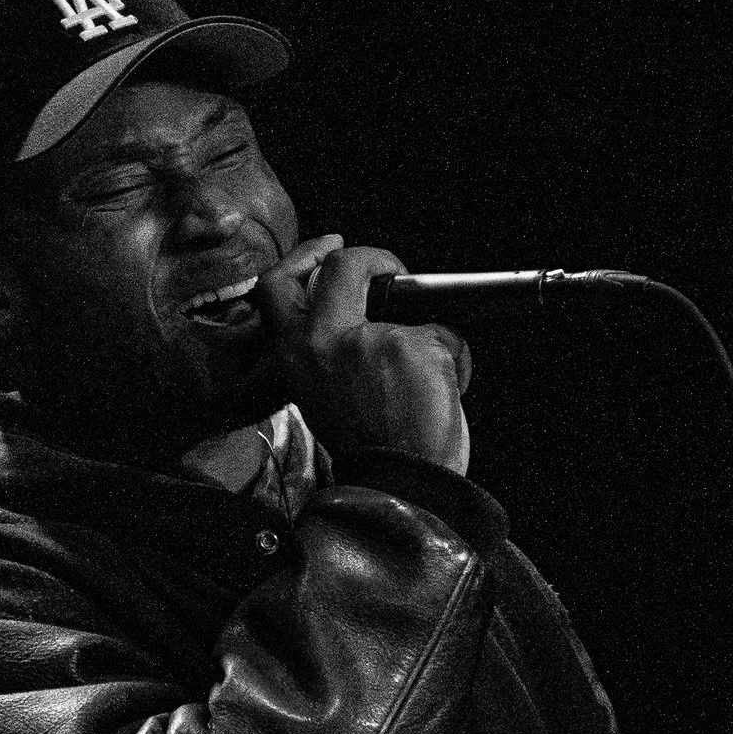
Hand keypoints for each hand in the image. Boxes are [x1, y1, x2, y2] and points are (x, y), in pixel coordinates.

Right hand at [252, 235, 471, 472]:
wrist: (401, 486)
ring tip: (425, 383)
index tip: (330, 247)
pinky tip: (445, 396)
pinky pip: (446, 337)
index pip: (278, 284)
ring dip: (425, 341)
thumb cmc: (368, 449)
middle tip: (389, 271)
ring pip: (410, 312)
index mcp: (297, 354)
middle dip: (370, 258)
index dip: (306, 256)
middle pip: (343, 265)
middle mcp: (326, 340)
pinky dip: (454, 363)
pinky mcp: (416, 346)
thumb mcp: (323, 395)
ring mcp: (372, 339)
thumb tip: (361, 318)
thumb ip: (330, 350)